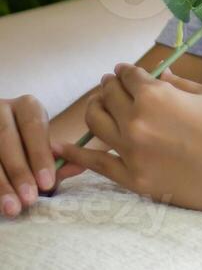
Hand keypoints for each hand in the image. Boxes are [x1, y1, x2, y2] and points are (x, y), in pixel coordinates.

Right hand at [0, 93, 77, 217]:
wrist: (0, 135)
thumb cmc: (26, 142)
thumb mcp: (41, 143)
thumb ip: (60, 156)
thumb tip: (80, 166)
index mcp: (26, 106)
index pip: (33, 128)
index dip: (40, 156)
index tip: (47, 183)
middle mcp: (1, 110)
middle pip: (7, 141)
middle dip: (19, 172)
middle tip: (29, 199)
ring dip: (1, 184)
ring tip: (13, 208)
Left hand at [53, 62, 201, 215]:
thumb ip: (178, 85)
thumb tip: (160, 76)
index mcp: (156, 95)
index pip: (128, 77)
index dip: (125, 71)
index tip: (123, 71)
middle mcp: (137, 121)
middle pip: (108, 97)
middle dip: (108, 87)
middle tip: (109, 85)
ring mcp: (132, 152)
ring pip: (96, 124)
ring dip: (95, 109)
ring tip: (99, 105)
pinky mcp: (133, 178)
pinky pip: (95, 163)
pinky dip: (75, 154)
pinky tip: (62, 146)